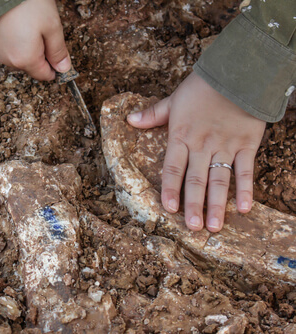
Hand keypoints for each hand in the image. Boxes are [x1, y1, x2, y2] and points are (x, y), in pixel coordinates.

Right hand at [0, 0, 70, 80]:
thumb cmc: (27, 5)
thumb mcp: (52, 27)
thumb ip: (58, 51)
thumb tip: (64, 69)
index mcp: (26, 61)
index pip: (45, 76)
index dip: (55, 65)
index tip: (57, 49)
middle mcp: (10, 61)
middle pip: (34, 67)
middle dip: (42, 54)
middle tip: (43, 31)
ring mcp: (0, 52)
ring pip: (22, 58)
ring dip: (30, 48)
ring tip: (30, 26)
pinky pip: (11, 49)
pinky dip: (18, 41)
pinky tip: (20, 25)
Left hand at [127, 72, 265, 232]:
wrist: (237, 73)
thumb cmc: (202, 87)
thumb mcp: (173, 100)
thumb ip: (153, 115)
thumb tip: (129, 120)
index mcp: (181, 136)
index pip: (173, 168)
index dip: (170, 189)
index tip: (168, 208)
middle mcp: (202, 146)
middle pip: (196, 180)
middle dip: (193, 205)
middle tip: (192, 228)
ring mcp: (225, 146)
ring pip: (219, 180)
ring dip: (216, 205)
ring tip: (213, 227)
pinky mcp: (246, 144)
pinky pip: (245, 171)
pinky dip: (245, 189)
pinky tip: (244, 208)